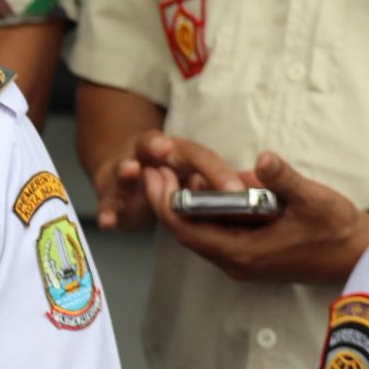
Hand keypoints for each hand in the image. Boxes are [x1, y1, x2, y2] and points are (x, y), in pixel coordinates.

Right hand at [92, 131, 239, 230]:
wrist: (127, 168)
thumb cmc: (172, 173)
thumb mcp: (195, 173)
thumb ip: (222, 181)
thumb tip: (261, 188)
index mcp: (177, 151)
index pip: (199, 157)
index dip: (215, 172)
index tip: (235, 189)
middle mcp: (148, 156)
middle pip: (150, 146)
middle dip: (155, 146)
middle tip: (163, 148)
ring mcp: (126, 174)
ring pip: (125, 170)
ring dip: (127, 169)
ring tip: (130, 169)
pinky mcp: (110, 195)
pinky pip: (107, 203)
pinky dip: (107, 211)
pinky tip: (108, 222)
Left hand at [144, 151, 368, 283]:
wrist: (360, 256)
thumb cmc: (338, 230)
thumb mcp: (314, 199)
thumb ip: (285, 180)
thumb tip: (263, 159)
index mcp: (243, 252)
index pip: (184, 229)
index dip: (162, 201)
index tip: (152, 172)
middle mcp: (236, 262)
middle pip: (185, 230)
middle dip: (167, 197)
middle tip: (157, 165)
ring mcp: (243, 260)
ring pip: (199, 231)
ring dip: (186, 203)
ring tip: (175, 169)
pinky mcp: (252, 254)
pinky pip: (216, 231)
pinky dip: (205, 210)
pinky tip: (208, 184)